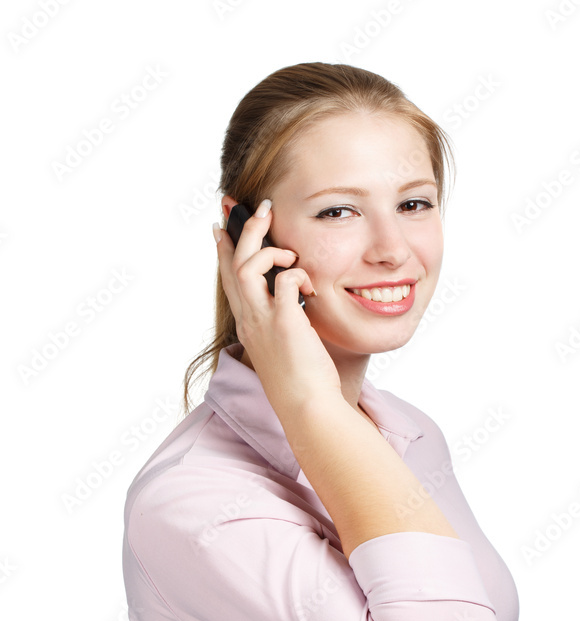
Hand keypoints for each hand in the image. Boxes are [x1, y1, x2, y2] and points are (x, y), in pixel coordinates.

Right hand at [214, 202, 342, 419]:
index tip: (221, 227)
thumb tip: (297, 301)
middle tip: (258, 208)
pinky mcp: (284, 322)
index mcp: (248, 324)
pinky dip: (299, 275)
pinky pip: (287, 281)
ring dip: (267, 247)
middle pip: (233, 263)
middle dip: (244, 230)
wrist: (307, 408)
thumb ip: (285, 321)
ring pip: (247, 266)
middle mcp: (249, 319)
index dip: (222, 251)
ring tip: (288, 249)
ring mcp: (263, 320)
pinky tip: (312, 287)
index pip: (228, 280)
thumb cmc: (302, 383)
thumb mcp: (286, 346)